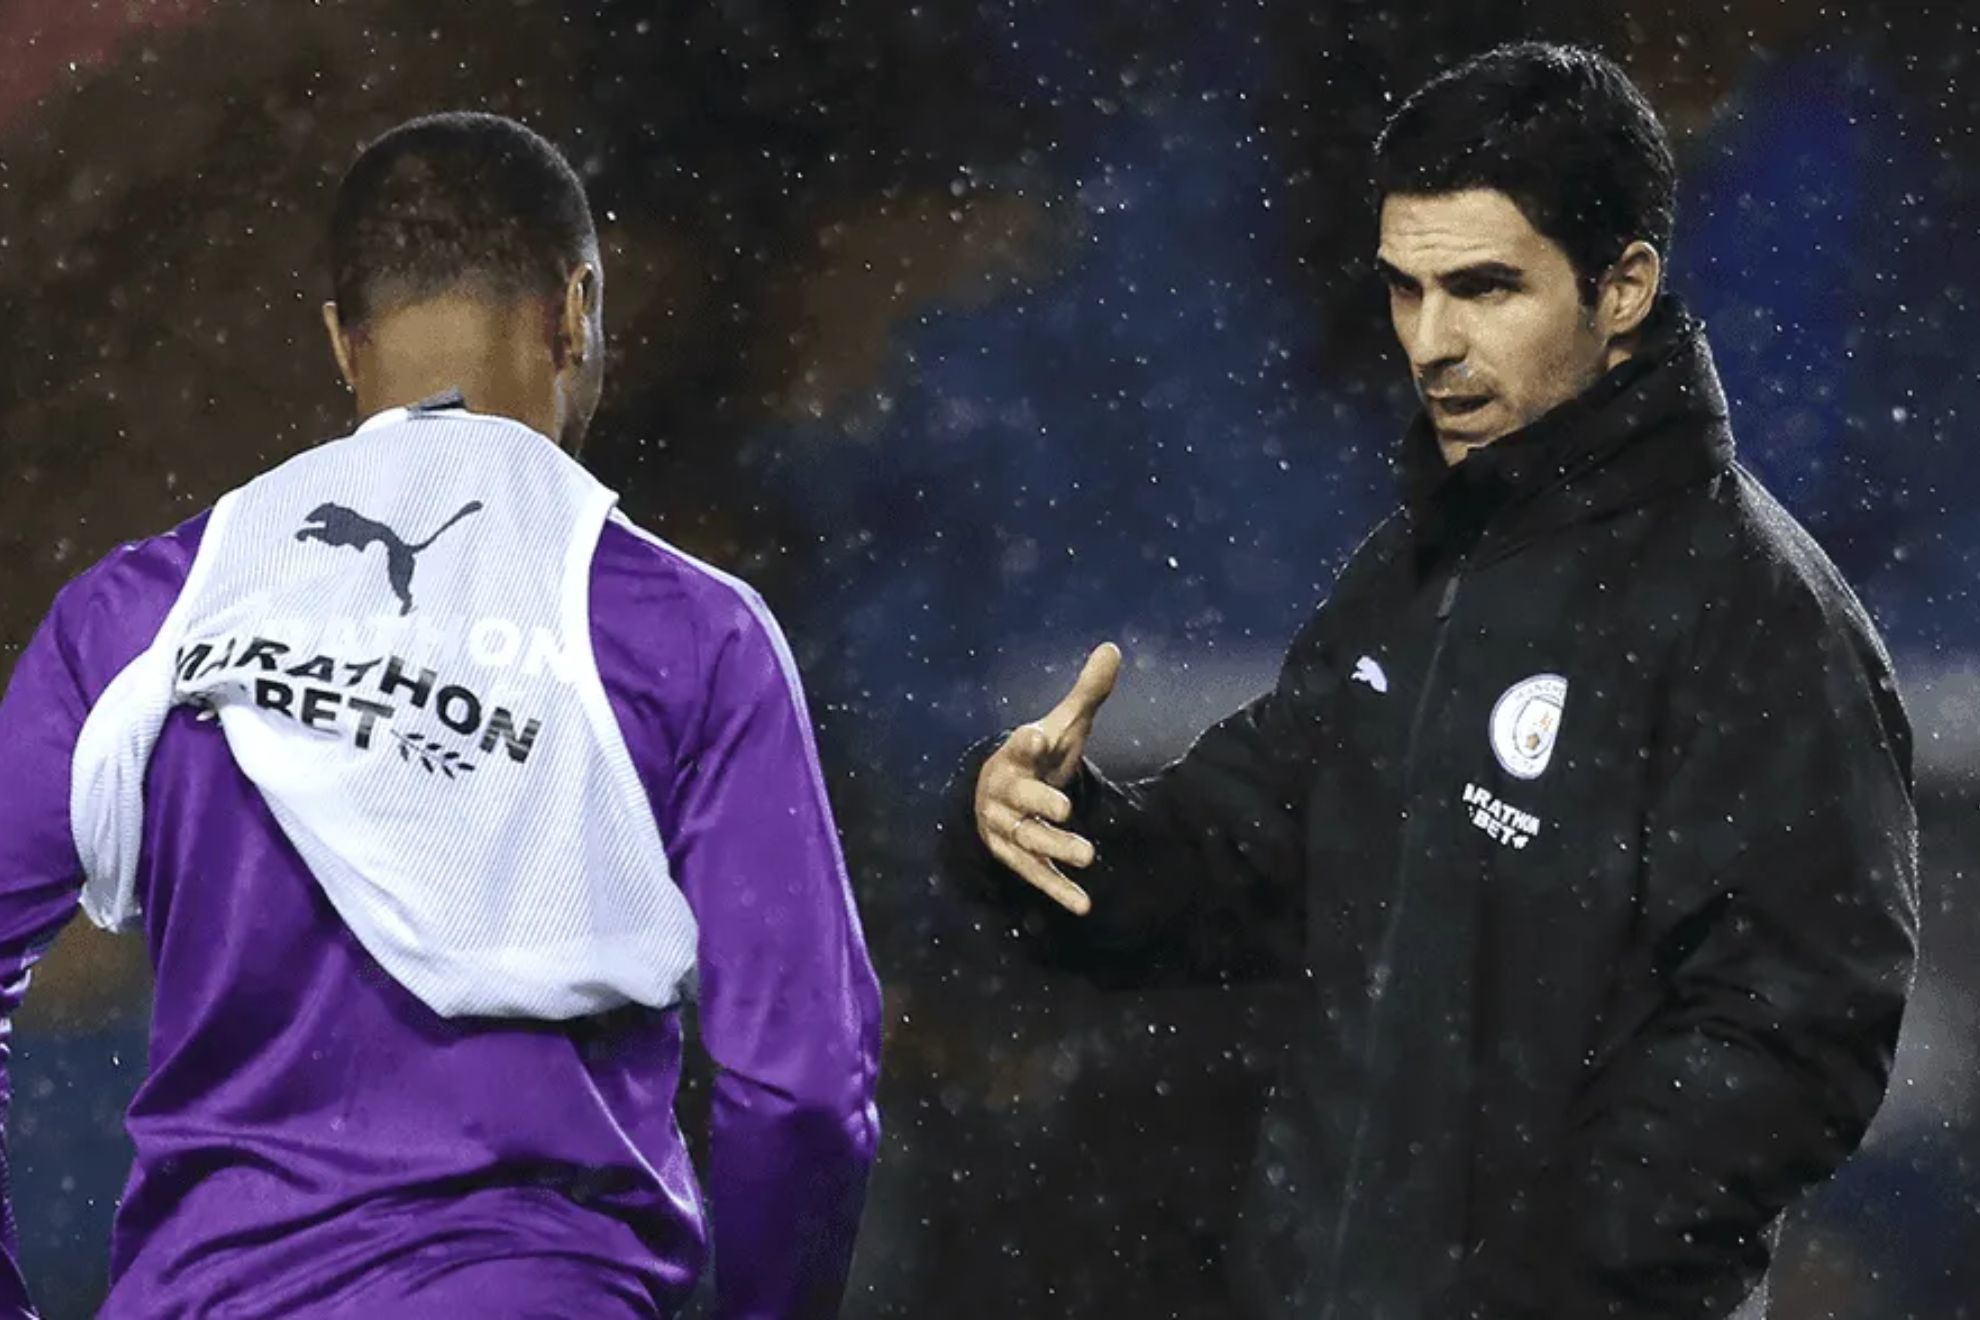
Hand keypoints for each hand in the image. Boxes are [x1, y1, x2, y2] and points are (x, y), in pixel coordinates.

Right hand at [973, 643, 1121, 914]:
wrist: (997, 795)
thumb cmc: (1037, 759)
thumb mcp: (1062, 725)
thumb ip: (1087, 694)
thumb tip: (1114, 648)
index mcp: (1016, 756)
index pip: (1019, 746)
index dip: (1028, 743)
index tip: (1038, 736)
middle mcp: (1005, 793)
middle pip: (1020, 799)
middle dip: (1040, 803)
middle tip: (1066, 808)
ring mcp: (1008, 828)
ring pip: (1028, 840)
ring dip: (1056, 848)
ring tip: (1088, 855)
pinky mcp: (1017, 857)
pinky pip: (1036, 874)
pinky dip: (1057, 889)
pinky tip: (1082, 903)